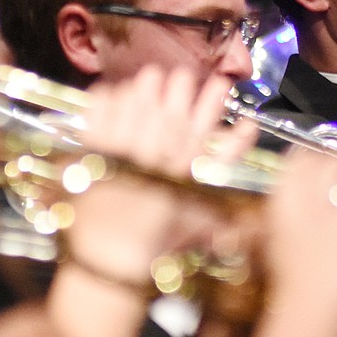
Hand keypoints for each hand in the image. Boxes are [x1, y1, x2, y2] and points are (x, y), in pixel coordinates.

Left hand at [66, 66, 259, 280]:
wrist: (109, 262)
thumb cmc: (160, 239)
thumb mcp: (201, 212)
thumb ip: (224, 167)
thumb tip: (249, 126)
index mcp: (178, 180)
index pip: (200, 136)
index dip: (209, 107)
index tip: (218, 84)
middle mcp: (148, 169)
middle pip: (165, 121)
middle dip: (175, 94)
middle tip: (181, 74)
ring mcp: (115, 163)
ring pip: (131, 119)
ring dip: (142, 94)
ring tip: (151, 74)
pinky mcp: (87, 162)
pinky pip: (94, 127)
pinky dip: (101, 107)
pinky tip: (110, 90)